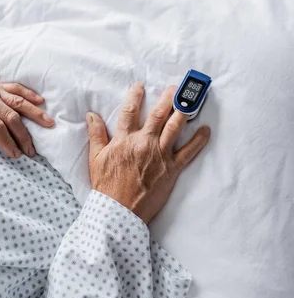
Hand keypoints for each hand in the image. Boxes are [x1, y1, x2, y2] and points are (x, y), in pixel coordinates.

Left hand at [0, 79, 53, 165]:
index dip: (7, 142)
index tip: (16, 155)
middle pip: (11, 115)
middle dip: (23, 134)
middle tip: (32, 151)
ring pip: (17, 101)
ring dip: (35, 113)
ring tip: (50, 123)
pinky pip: (14, 87)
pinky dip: (28, 94)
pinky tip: (40, 101)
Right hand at [86, 83, 209, 223]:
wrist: (119, 211)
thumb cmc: (107, 186)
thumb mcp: (96, 158)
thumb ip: (96, 134)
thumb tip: (91, 115)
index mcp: (125, 139)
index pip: (130, 111)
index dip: (135, 96)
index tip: (140, 86)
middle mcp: (144, 143)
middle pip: (158, 115)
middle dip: (167, 99)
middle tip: (174, 88)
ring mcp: (160, 155)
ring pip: (175, 127)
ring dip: (183, 111)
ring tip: (190, 99)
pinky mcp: (172, 169)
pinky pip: (188, 152)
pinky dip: (198, 140)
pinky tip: (206, 130)